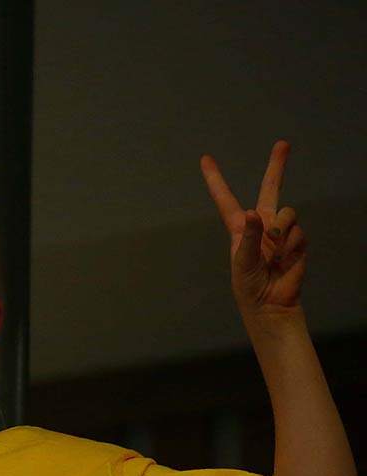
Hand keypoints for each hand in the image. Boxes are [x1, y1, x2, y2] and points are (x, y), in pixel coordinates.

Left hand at [201, 140, 306, 316]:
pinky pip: (298, 231)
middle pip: (270, 188)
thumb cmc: (248, 284)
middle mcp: (261, 224)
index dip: (215, 179)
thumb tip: (255, 213)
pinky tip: (284, 260)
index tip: (205, 159)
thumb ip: (250, 236)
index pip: (225, 199)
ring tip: (274, 250)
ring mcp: (280, 231)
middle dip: (277, 166)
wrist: (270, 302)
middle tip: (283, 143)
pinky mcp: (297, 240)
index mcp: (240, 228)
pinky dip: (291, 245)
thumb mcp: (242, 261)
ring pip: (287, 213)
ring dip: (282, 229)